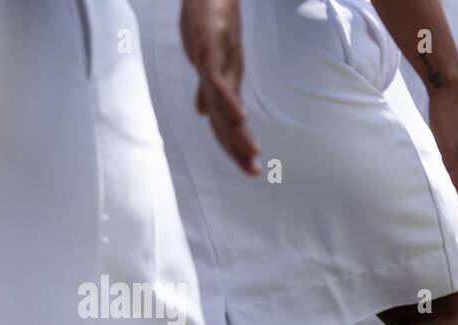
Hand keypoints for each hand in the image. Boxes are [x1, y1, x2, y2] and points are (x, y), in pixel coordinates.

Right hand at [180, 0, 257, 174]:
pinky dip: (226, 98)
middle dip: (240, 146)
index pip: (227, 121)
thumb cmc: (209, 19)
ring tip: (251, 150)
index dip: (235, 146)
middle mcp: (227, 75)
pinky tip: (238, 116)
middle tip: (253, 171)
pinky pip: (217, 77)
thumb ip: (205, 88)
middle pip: (229, 118)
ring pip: (227, 102)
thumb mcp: (206, 59)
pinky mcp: (210, 44)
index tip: (249, 169)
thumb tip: (203, 114)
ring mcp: (219, 60)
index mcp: (225, 82)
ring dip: (238, 129)